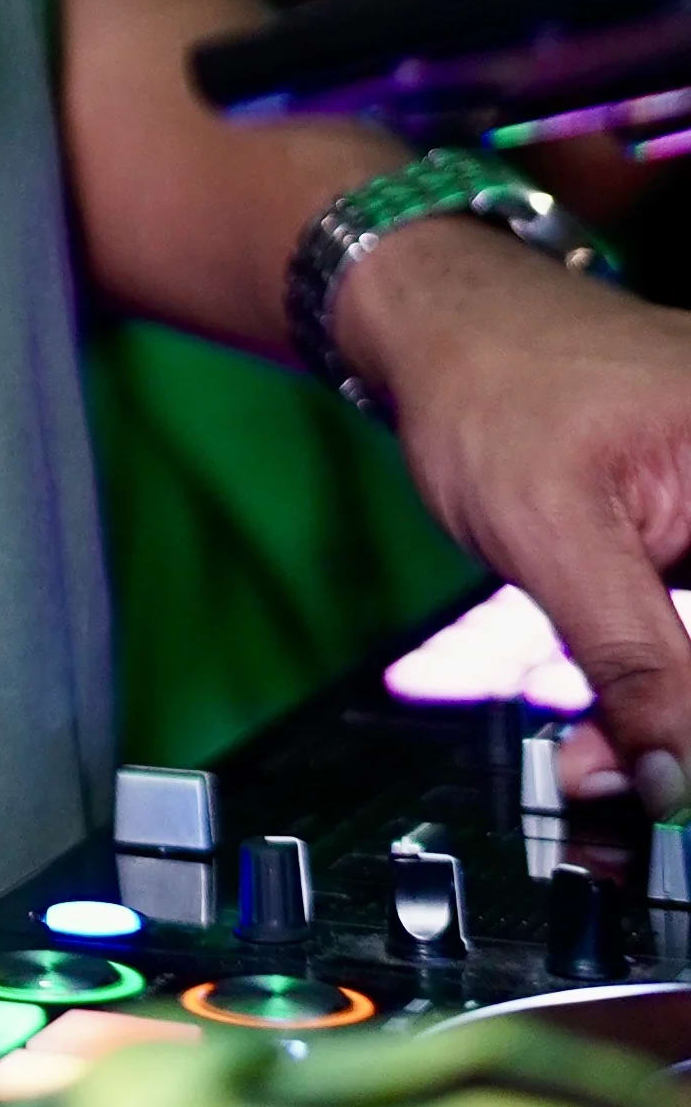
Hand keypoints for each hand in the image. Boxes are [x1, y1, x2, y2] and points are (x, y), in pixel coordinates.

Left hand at [334, 218, 690, 806]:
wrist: (439, 320)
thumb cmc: (488, 387)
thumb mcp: (556, 536)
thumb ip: (634, 663)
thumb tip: (678, 785)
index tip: (671, 784)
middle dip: (682, 723)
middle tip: (632, 786)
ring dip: (672, 713)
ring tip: (603, 759)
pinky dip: (664, 676)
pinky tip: (617, 721)